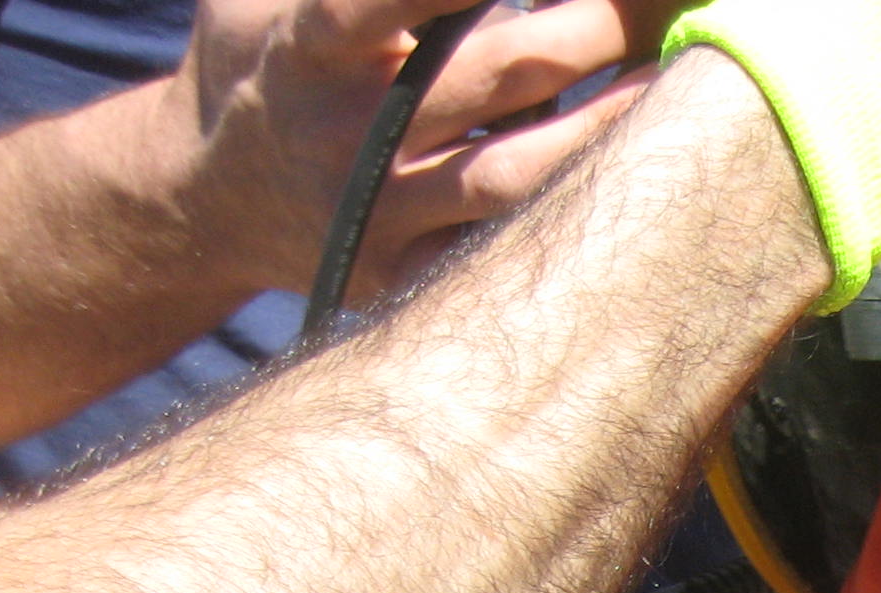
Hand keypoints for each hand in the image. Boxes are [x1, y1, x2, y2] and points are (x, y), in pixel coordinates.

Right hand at [173, 0, 669, 299]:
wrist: (210, 196)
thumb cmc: (267, 59)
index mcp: (305, 50)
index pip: (371, 5)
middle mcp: (343, 136)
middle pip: (482, 82)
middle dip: (574, 36)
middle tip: (643, 5)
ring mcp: (377, 215)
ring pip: (507, 179)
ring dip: (595, 137)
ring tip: (670, 97)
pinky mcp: (404, 277)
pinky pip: (498, 253)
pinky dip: (563, 223)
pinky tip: (632, 196)